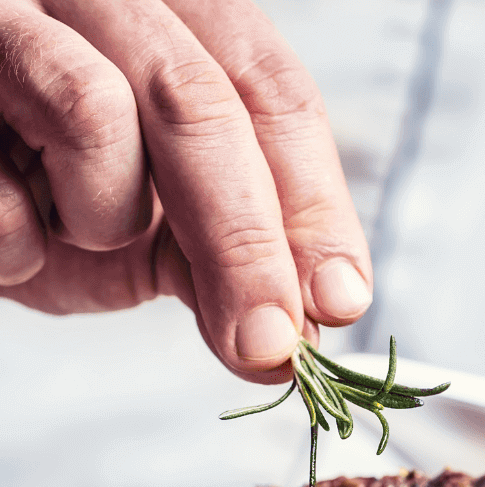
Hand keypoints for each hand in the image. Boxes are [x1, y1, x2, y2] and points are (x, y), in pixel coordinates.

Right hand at [0, 0, 370, 382]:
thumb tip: (300, 339)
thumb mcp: (159, 227)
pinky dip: (18, 244)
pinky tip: (15, 236)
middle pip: (200, 102)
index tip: (339, 300)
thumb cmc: (51, 194)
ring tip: (78, 230)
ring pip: (93, 109)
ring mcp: (8, 20)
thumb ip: (231, 262)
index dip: (316, 201)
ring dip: (104, 217)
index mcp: (176, 19)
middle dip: (246, 243)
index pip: (272, 89)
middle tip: (269, 344)